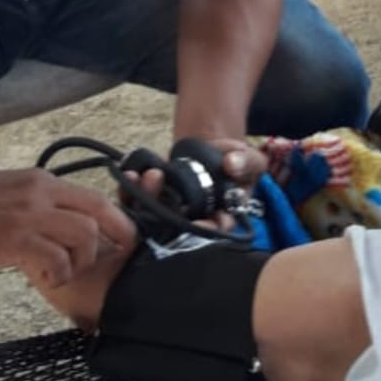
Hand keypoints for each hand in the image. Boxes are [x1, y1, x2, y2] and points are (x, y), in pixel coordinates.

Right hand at [0, 169, 136, 295]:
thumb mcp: (12, 194)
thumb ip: (36, 206)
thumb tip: (57, 225)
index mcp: (44, 183)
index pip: (96, 197)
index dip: (115, 222)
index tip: (116, 243)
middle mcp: (43, 194)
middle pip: (102, 211)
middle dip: (117, 238)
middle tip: (109, 261)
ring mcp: (31, 216)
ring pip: (84, 235)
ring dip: (81, 261)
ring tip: (62, 273)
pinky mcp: (16, 239)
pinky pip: (56, 259)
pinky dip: (58, 275)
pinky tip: (43, 280)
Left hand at [130, 136, 267, 220]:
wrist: (211, 150)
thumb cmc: (235, 162)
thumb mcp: (248, 160)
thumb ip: (245, 162)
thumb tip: (231, 164)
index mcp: (222, 218)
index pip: (215, 231)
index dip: (206, 229)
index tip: (198, 223)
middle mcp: (194, 220)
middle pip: (178, 228)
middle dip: (169, 217)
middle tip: (162, 206)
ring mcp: (172, 210)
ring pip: (155, 214)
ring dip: (147, 199)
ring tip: (148, 178)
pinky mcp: (155, 198)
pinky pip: (140, 198)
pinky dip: (132, 188)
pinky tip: (131, 174)